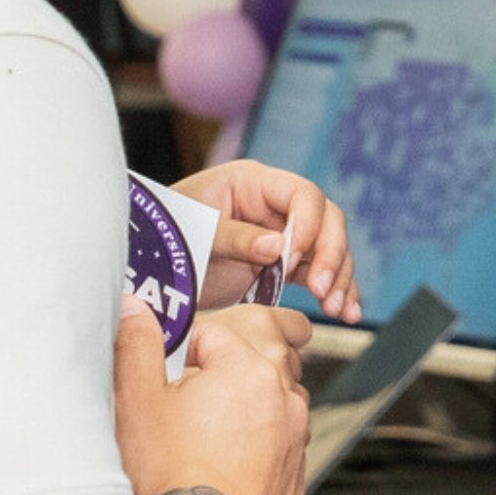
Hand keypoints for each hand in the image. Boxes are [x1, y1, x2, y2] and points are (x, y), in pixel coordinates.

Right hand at [113, 299, 310, 494]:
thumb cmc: (173, 476)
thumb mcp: (139, 403)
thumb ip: (138, 346)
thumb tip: (135, 308)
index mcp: (249, 367)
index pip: (215, 333)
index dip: (185, 352)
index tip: (170, 376)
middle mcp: (283, 394)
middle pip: (256, 355)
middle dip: (225, 367)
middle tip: (192, 396)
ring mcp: (295, 430)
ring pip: (274, 393)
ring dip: (247, 400)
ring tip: (208, 429)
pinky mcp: (296, 464)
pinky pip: (280, 432)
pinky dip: (259, 436)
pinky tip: (227, 456)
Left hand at [175, 161, 358, 320]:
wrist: (148, 262)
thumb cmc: (165, 238)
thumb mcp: (195, 235)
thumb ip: (236, 238)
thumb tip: (279, 247)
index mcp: (253, 183)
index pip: (302, 194)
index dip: (307, 226)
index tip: (291, 261)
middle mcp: (275, 205)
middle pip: (326, 220)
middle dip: (332, 256)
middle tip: (323, 291)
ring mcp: (283, 233)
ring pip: (329, 249)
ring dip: (340, 278)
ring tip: (339, 310)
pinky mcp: (284, 263)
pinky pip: (319, 272)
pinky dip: (336, 291)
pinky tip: (347, 311)